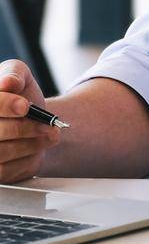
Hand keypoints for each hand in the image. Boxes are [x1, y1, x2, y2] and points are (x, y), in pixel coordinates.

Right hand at [0, 59, 60, 183]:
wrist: (34, 121)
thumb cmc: (22, 96)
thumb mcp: (21, 75)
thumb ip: (15, 73)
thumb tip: (9, 82)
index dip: (5, 105)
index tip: (25, 106)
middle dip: (25, 128)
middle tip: (48, 125)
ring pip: (2, 152)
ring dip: (31, 143)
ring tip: (50, 134)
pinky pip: (5, 170)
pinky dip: (27, 159)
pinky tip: (38, 148)